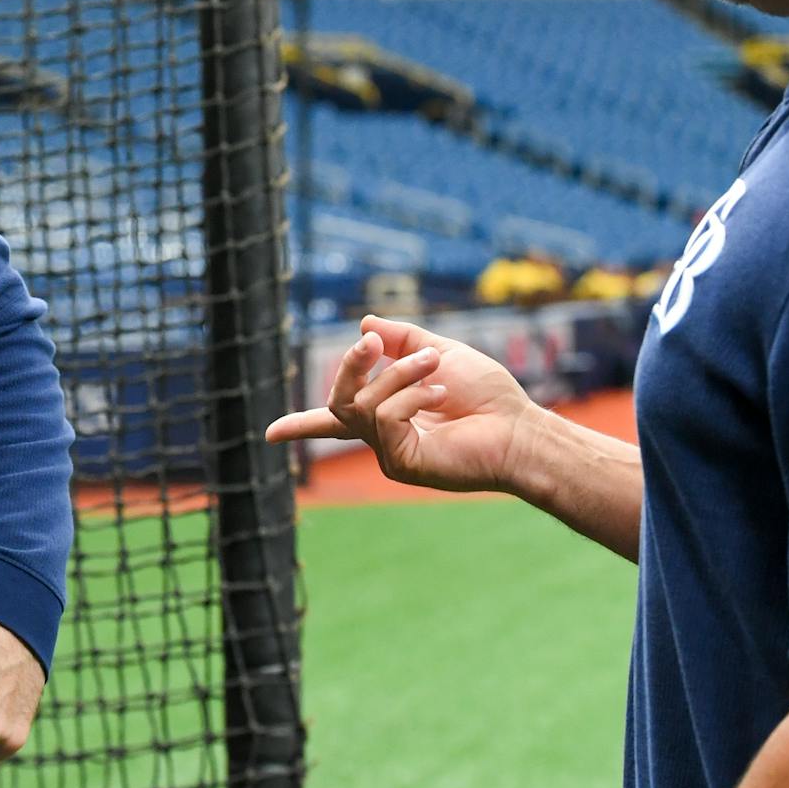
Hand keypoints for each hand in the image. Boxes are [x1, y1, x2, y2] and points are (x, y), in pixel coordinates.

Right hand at [265, 314, 537, 495]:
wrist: (519, 427)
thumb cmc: (488, 395)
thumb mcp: (441, 351)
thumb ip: (403, 339)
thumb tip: (365, 323)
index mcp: (388, 415)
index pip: (336, 421)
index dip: (301, 425)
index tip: (270, 435)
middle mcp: (383, 439)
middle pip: (337, 403)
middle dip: (350, 367)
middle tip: (372, 343)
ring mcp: (390, 454)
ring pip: (360, 405)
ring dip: (395, 374)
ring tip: (434, 366)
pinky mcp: (400, 464)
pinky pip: (382, 418)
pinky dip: (407, 396)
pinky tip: (437, 394)